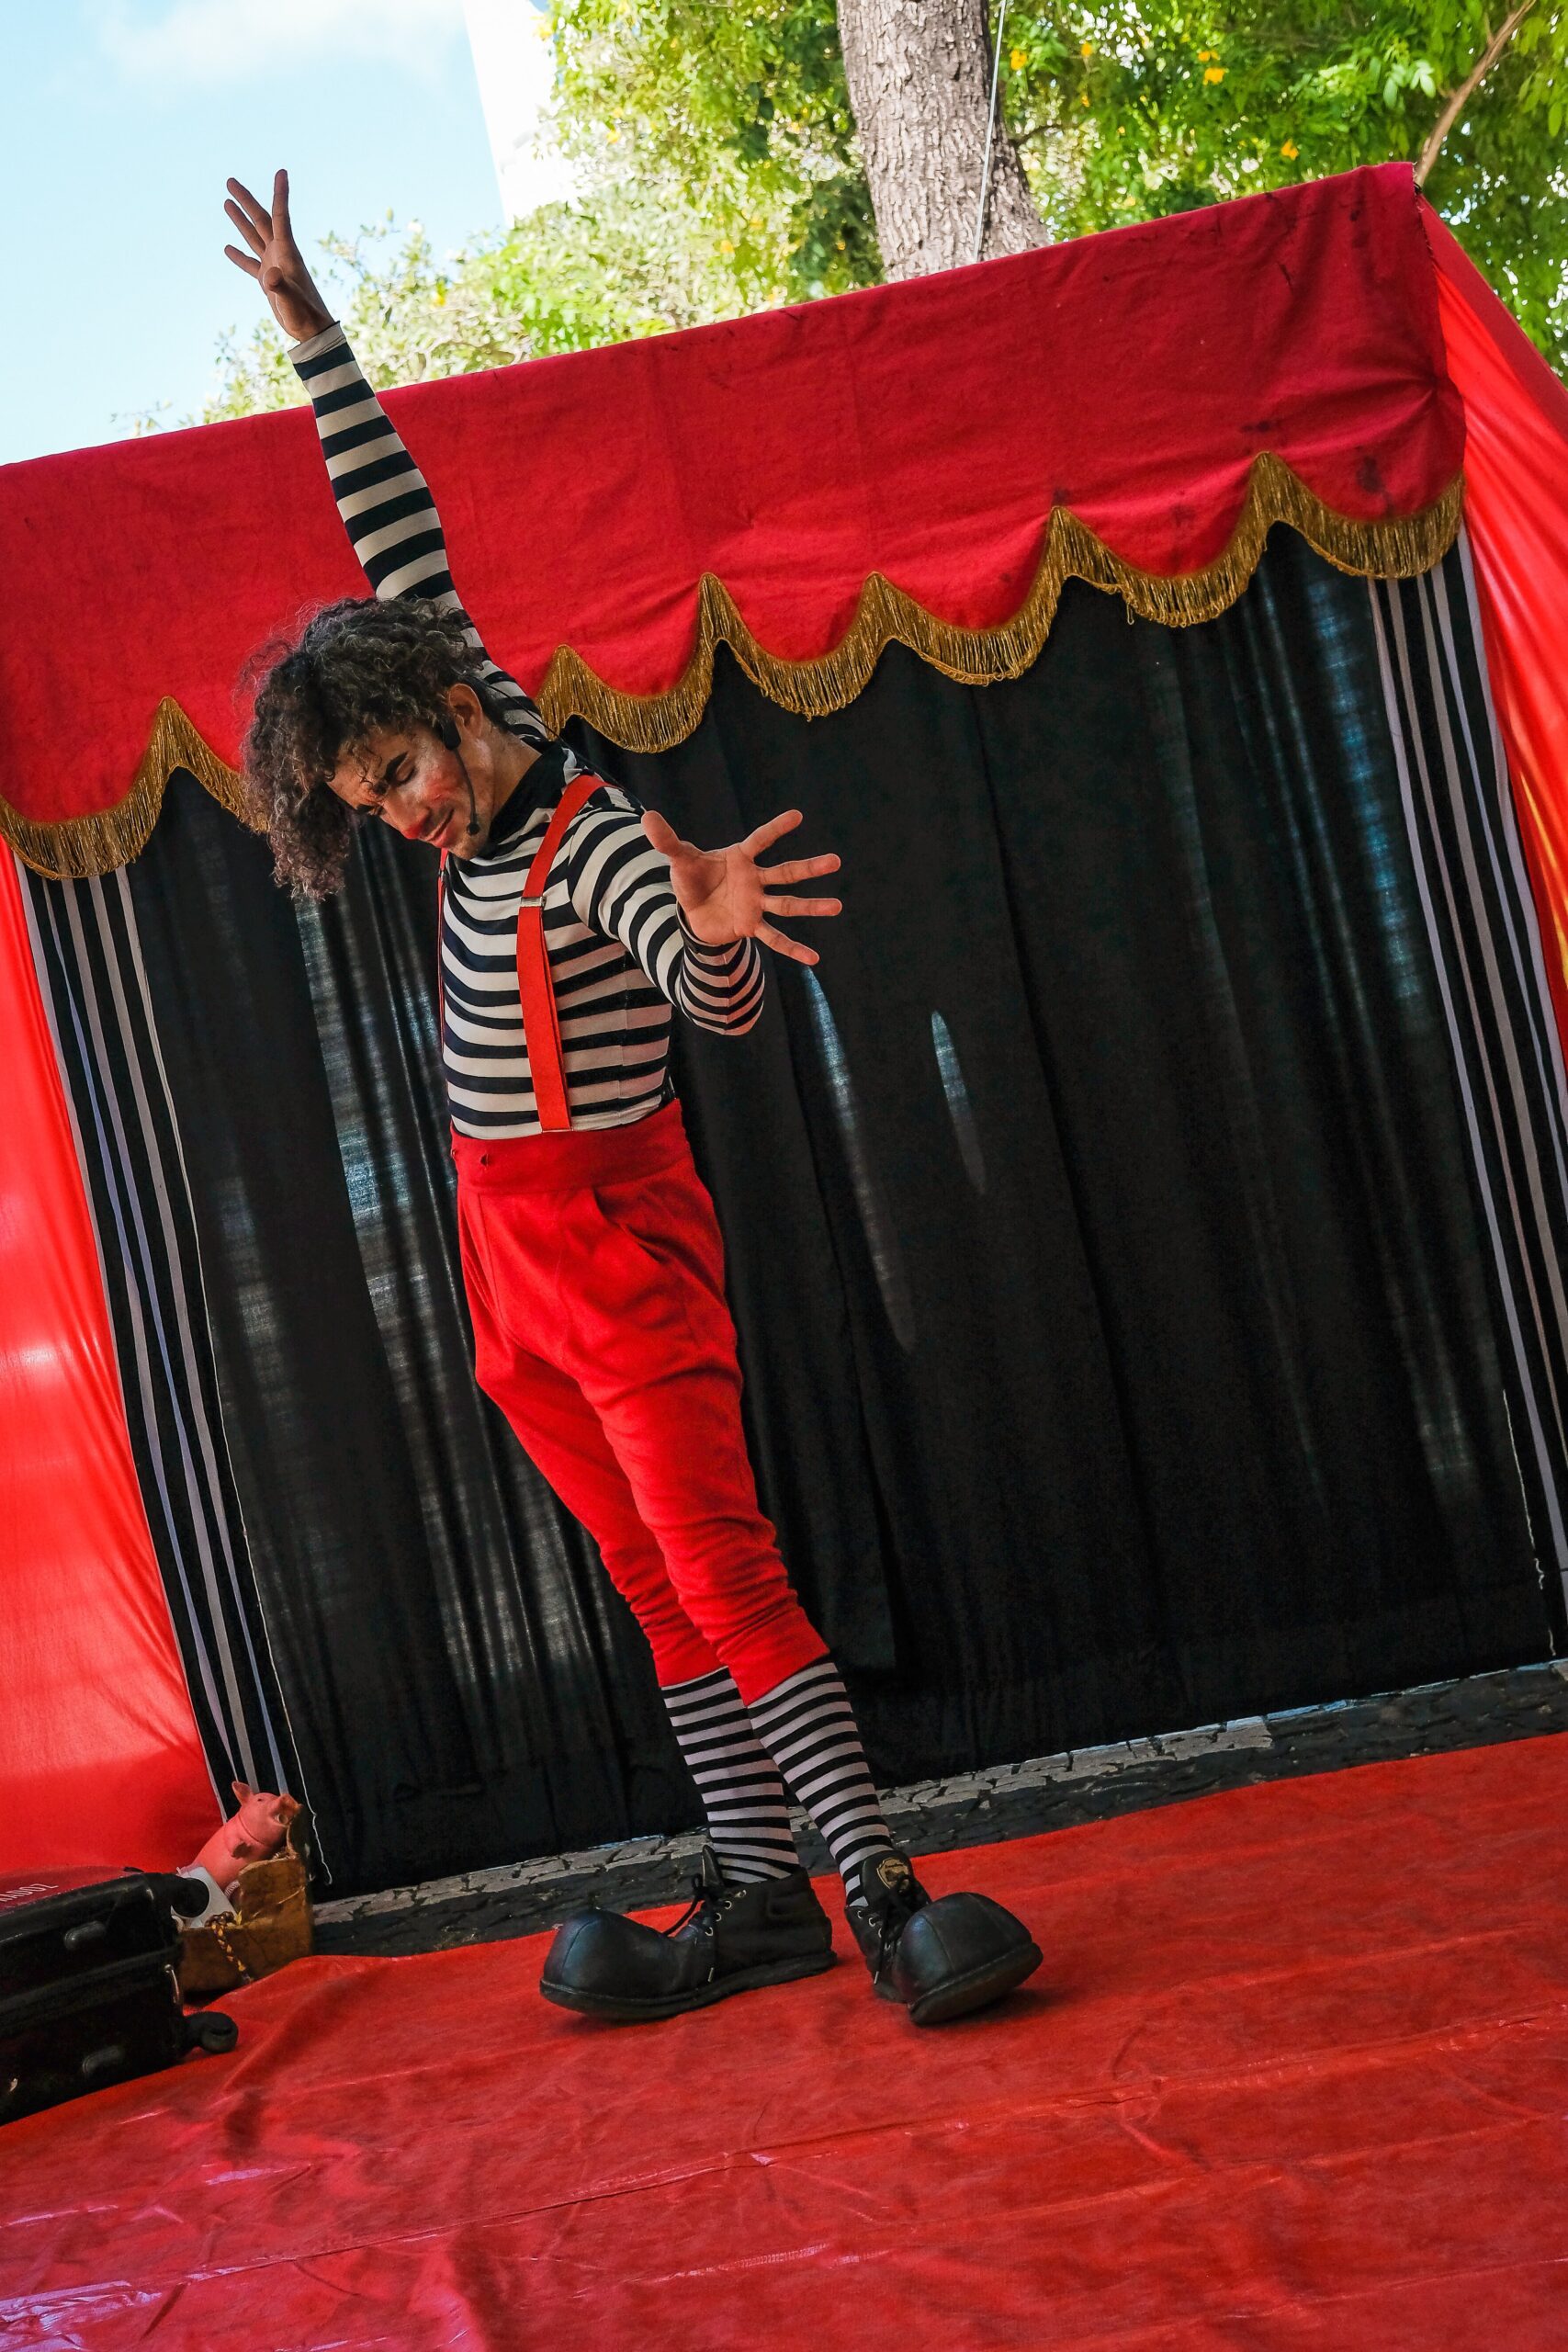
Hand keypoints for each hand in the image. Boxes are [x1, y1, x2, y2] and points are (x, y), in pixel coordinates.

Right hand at [222, 169, 333, 343]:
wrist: (312, 332)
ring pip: (254, 236)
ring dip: (240, 220)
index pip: (281, 216)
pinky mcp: (268, 281)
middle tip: (230, 181)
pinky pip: (250, 263)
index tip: (281, 171)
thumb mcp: (291, 301)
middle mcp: (280, 254)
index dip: (280, 194)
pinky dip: (239, 255)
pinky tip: (227, 248)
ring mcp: (273, 265)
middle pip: (261, 220)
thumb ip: (279, 287)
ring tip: (226, 201)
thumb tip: (268, 275)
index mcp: (287, 252)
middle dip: (246, 200)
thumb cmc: (305, 316)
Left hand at [642, 808, 841, 965]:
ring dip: (812, 906)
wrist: (693, 913)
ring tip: (837, 906)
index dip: (776, 829)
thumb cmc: (693, 880)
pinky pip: (775, 938)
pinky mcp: (751, 926)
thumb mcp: (679, 860)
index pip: (760, 840)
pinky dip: (793, 949)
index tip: (797, 817)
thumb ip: (667, 840)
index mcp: (740, 858)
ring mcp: (756, 904)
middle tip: (835, 861)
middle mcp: (754, 880)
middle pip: (786, 873)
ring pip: (787, 904)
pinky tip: (814, 959)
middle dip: (810, 868)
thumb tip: (647, 817)